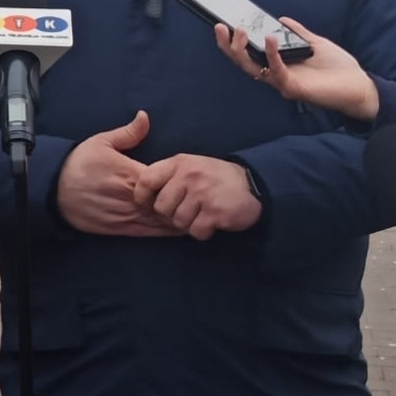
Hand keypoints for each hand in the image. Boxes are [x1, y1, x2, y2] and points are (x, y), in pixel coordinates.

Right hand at [56, 111, 181, 236]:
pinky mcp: (119, 229)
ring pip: (160, 221)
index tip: (186, 180)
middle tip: (196, 199)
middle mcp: (129, 197)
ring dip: (177, 218)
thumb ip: (128, 133)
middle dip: (181, 202)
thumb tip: (145, 116)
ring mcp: (125, 215)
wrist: (54, 189)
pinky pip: (149, 233)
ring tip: (193, 215)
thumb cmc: (79, 163)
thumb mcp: (101, 141)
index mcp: (128, 173)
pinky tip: (177, 228)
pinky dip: (164, 231)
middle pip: (166, 203)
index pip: (164, 180)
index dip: (178, 181)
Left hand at [134, 154, 261, 239]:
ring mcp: (202, 194)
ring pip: (178, 221)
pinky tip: (212, 222)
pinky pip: (196, 231)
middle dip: (170, 215)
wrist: (253, 184)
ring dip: (188, 224)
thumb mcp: (190, 165)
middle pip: (161, 207)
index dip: (142, 197)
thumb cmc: (215, 177)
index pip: (146, 180)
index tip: (147, 205)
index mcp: (178, 163)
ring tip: (201, 214)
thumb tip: (142, 195)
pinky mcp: (215, 212)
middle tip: (185, 212)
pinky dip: (203, 232)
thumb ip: (168, 175)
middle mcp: (188, 176)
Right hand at [213, 19, 379, 120]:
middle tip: (221, 27)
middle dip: (228, 46)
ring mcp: (283, 83)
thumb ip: (298, 33)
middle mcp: (276, 75)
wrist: (360, 87)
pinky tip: (269, 39)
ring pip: (252, 69)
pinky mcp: (294, 88)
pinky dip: (271, 54)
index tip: (225, 24)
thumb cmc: (340, 69)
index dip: (234, 41)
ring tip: (239, 31)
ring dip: (241, 50)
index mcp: (279, 65)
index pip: (250, 54)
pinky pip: (276, 72)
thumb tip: (282, 19)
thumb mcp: (316, 43)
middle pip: (243, 62)